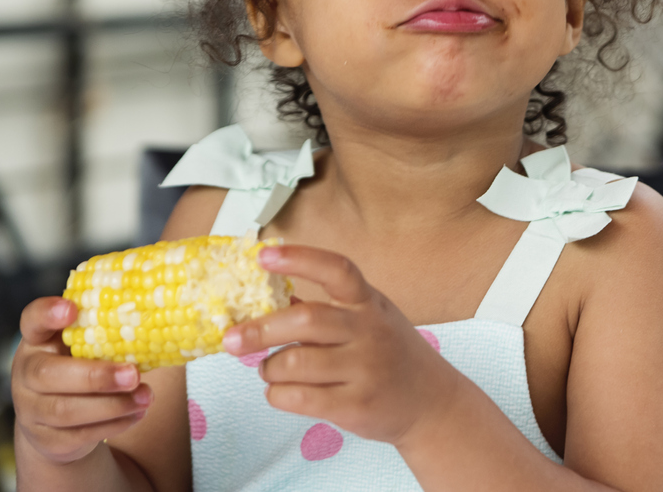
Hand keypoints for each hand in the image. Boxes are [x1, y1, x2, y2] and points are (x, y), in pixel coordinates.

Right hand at [11, 297, 153, 463]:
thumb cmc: (82, 367)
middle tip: (133, 374)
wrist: (57, 421)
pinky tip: (137, 414)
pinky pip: (79, 435)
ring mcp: (31, 409)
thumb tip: (161, 318)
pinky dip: (114, 425)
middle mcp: (26, 372)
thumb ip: (108, 331)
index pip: (32, 319)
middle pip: (47, 374)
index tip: (71, 309)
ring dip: (112, 405)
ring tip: (146, 397)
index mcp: (38, 339)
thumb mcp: (87, 346)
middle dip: (95, 376)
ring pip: (65, 411)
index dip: (47, 313)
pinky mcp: (46, 439)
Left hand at [221, 245, 459, 444]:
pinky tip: (281, 391)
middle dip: (260, 330)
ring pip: (295, 363)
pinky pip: (300, 398)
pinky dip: (278, 395)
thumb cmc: (389, 355)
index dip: (299, 259)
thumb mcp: (367, 320)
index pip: (336, 269)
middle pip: (306, 319)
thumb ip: (324, 309)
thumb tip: (266, 298)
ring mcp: (366, 369)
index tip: (263, 256)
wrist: (431, 403)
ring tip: (269, 369)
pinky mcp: (356, 406)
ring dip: (269, 368)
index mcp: (368, 302)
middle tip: (231, 339)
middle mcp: (369, 331)